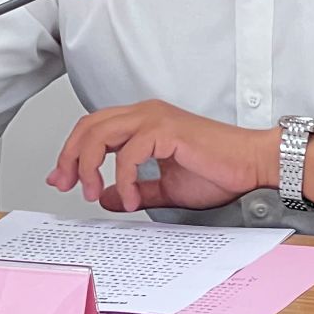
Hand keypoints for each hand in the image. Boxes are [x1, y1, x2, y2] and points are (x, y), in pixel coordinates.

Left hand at [49, 100, 274, 213]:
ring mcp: (154, 118)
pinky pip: (129, 153)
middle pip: (88, 127)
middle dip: (70, 158)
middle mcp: (144, 113)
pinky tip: (131, 199)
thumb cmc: (219, 171)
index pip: (93, 129)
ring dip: (89, 165)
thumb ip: (135, 190)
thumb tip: (107, 197)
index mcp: (142, 122)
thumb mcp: (165, 188)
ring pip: (100, 133)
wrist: (252, 165)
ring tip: (92, 193)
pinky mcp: (166, 130)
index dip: (72, 153)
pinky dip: (124, 178)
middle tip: (65, 185)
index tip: (62, 179)